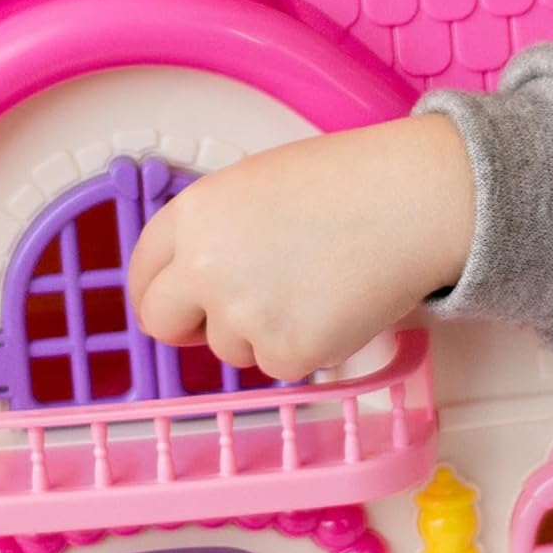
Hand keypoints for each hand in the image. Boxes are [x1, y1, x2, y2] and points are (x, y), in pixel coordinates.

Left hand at [128, 114, 474, 382]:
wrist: (410, 203)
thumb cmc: (348, 185)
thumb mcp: (254, 188)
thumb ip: (214, 233)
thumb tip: (198, 282)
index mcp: (192, 215)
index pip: (143, 274)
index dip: (161, 293)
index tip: (177, 305)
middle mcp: (204, 268)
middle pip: (163, 324)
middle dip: (191, 327)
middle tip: (236, 316)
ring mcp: (242, 315)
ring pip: (230, 349)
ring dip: (263, 332)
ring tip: (313, 287)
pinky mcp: (286, 353)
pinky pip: (279, 366)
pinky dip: (306, 348)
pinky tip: (335, 307)